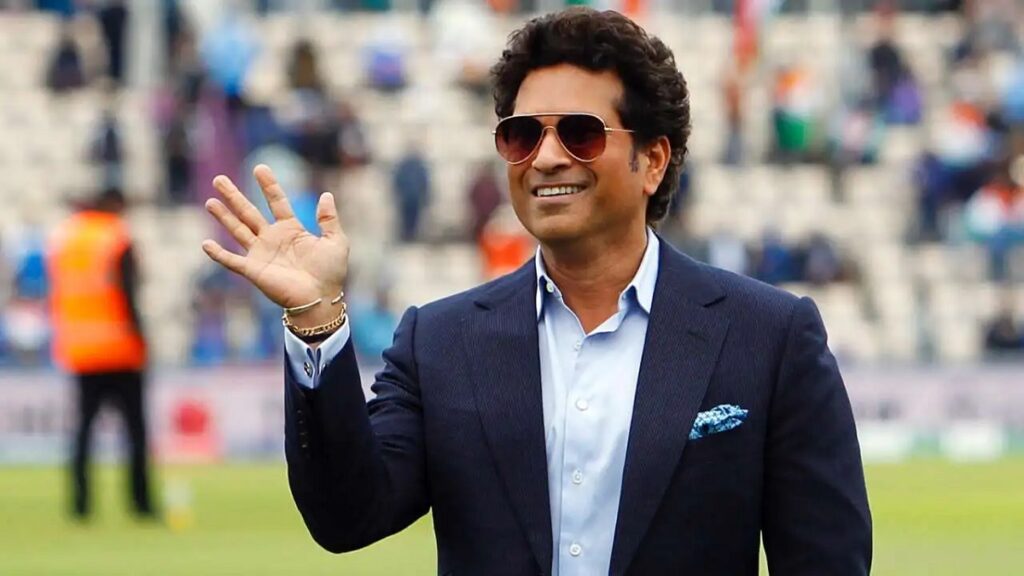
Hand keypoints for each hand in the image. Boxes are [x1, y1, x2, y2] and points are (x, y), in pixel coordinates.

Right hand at [201, 164, 348, 327]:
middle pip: (249, 212)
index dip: (268, 185)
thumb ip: (329, 219)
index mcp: (291, 230)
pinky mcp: (254, 270)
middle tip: (218, 179)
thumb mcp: (336, 241)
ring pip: (237, 230)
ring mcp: (261, 254)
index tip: (259, 168)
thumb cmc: (330, 273)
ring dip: (223, 217)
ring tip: (209, 202)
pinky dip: (218, 254)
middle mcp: (272, 239)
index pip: (276, 202)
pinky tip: (205, 244)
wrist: (321, 299)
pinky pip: (232, 261)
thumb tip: (326, 195)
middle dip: (234, 196)